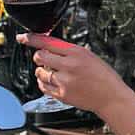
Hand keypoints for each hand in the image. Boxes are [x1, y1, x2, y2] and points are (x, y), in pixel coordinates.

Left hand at [20, 34, 134, 118]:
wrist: (111, 97)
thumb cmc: (104, 77)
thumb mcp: (89, 56)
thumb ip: (69, 51)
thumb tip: (50, 47)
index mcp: (76, 53)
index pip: (47, 42)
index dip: (32, 39)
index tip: (23, 37)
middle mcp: (69, 66)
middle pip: (39, 56)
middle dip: (40, 56)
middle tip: (45, 59)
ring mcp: (64, 81)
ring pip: (40, 72)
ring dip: (42, 71)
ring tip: (53, 73)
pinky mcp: (62, 95)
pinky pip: (43, 86)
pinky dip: (43, 82)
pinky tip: (51, 81)